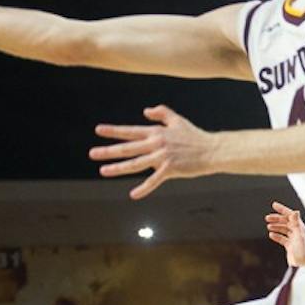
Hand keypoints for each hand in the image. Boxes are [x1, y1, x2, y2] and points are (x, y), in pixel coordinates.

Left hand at [89, 105, 216, 199]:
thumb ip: (162, 113)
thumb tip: (145, 110)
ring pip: (136, 163)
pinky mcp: (170, 169)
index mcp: (156, 132)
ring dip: (118, 168)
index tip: (98, 130)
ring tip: (103, 171)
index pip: (130, 131)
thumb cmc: (195, 136)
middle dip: (108, 150)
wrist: (212, 150)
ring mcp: (162, 157)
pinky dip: (144, 188)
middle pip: (128, 148)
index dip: (114, 131)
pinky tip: (133, 194)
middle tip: (92, 153)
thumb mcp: (178, 120)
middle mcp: (156, 143)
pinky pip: (154, 180)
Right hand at [265, 202, 304, 267]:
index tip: (274, 205)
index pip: (290, 215)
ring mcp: (294, 239)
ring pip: (284, 230)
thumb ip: (296, 223)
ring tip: (269, 226)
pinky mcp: (291, 247)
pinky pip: (282, 239)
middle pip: (286, 222)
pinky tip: (271, 235)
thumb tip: (295, 211)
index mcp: (300, 227)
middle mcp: (297, 232)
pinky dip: (277, 236)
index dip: (282, 209)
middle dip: (276, 219)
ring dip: (276, 227)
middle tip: (267, 218)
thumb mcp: (299, 236)